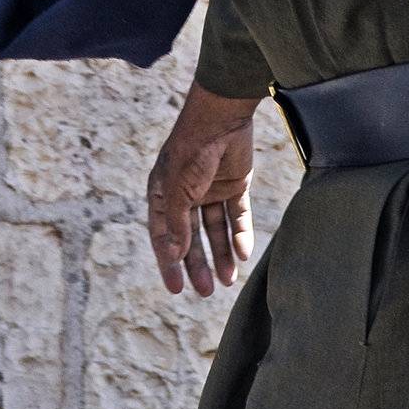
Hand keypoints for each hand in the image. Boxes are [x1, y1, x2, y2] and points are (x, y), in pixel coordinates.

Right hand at [146, 79, 260, 296]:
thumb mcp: (179, 189)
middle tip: (206, 292)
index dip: (169, 262)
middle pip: (191, 237)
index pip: (164, 236)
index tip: (176, 289)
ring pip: (215, 230)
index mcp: (164, 193)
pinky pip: (237, 216)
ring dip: (221, 254)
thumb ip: (178, 223)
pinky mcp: (235, 184)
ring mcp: (211, 190)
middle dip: (198, 264)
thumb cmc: (191, 150)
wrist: (222, 117)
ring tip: (228, 281)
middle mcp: (186, 194)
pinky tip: (243, 254)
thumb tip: (175, 255)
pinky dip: (240, 234)